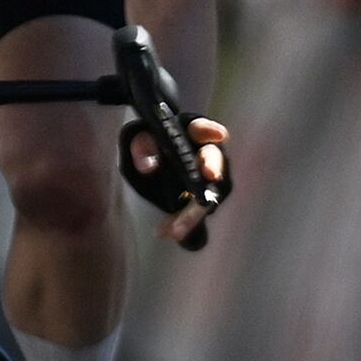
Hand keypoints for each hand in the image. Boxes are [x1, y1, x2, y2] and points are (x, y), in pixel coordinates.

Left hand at [122, 115, 233, 244]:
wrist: (156, 162)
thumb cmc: (153, 144)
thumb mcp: (141, 141)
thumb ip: (142, 147)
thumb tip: (147, 167)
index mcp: (192, 133)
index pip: (202, 128)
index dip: (210, 130)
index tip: (218, 134)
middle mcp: (208, 154)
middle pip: (215, 160)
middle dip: (213, 167)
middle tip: (211, 176)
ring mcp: (210, 178)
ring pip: (210, 193)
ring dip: (193, 213)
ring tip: (175, 230)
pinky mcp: (205, 198)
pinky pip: (197, 212)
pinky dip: (182, 223)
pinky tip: (165, 231)